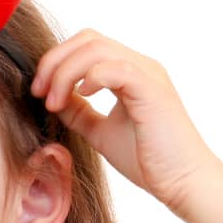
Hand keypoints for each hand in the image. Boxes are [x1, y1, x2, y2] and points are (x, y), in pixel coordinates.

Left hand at [30, 29, 221, 208]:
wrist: (184, 183)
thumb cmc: (149, 161)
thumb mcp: (101, 132)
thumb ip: (79, 112)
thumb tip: (53, 99)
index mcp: (129, 73)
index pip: (86, 45)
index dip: (56, 62)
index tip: (38, 92)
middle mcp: (141, 66)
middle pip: (87, 39)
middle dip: (54, 61)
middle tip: (38, 92)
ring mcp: (148, 75)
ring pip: (96, 49)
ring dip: (65, 72)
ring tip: (53, 101)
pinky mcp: (152, 90)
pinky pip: (116, 67)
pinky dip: (90, 77)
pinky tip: (80, 96)